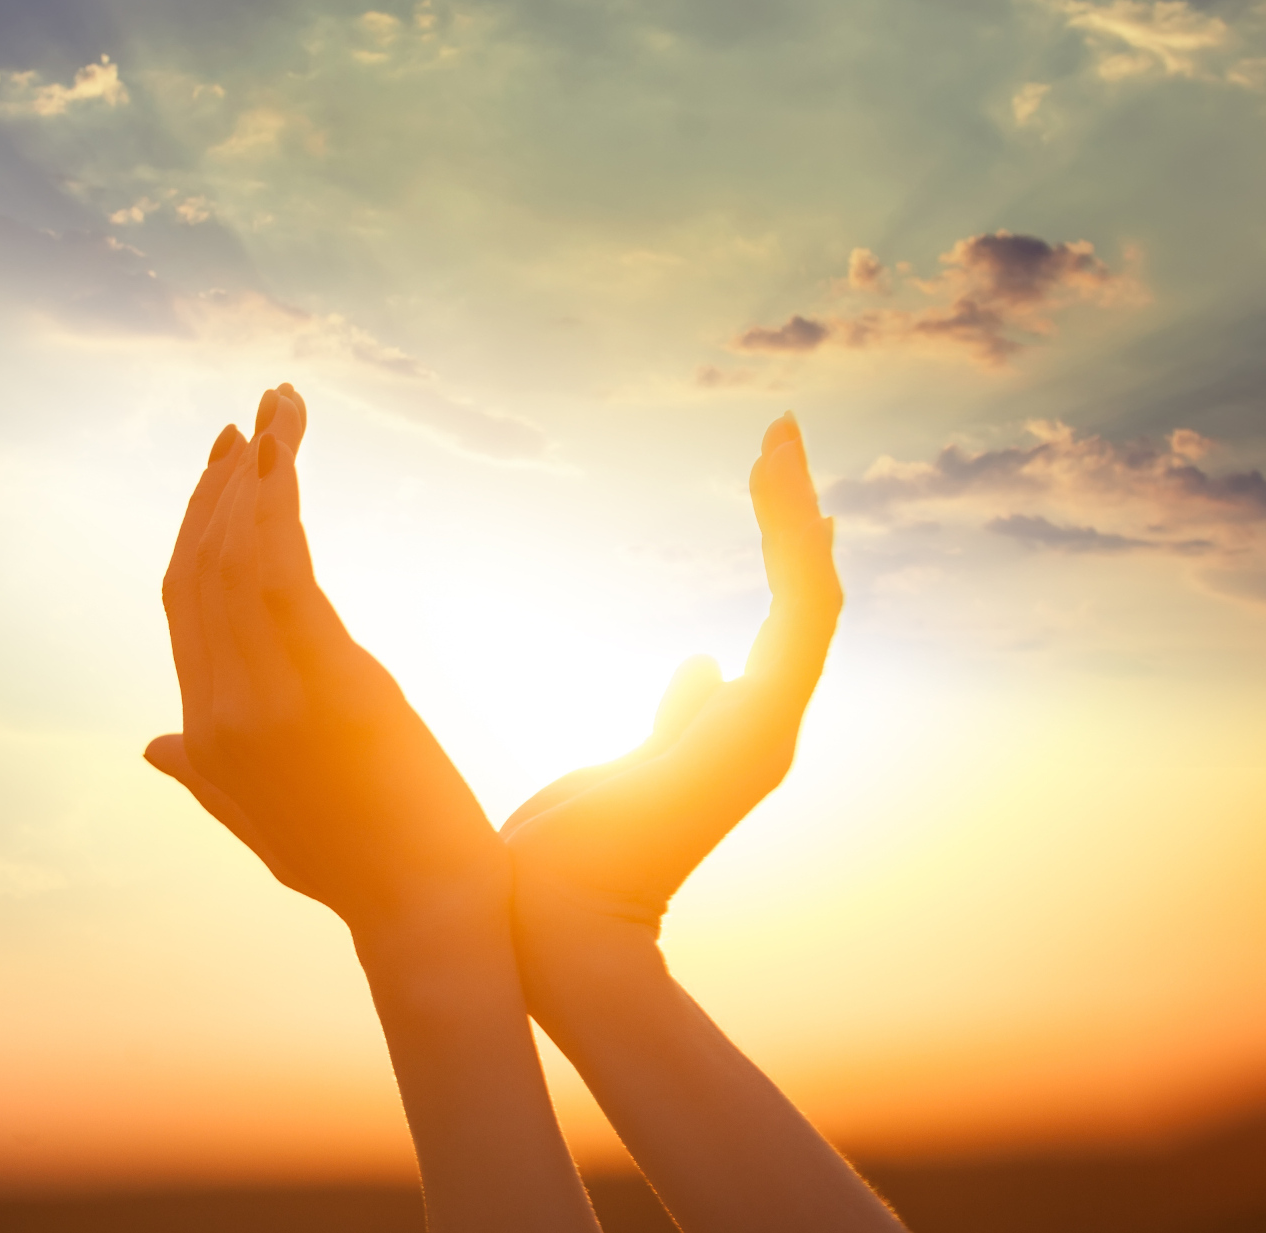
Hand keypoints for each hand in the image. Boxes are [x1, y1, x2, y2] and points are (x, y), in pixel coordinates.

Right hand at [144, 385, 508, 933]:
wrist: (424, 915)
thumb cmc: (357, 869)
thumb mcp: (259, 820)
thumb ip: (201, 775)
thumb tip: (151, 746)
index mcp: (202, 736)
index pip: (182, 604)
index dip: (194, 527)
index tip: (222, 466)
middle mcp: (217, 712)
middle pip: (199, 570)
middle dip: (219, 486)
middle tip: (248, 420)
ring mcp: (267, 701)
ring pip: (237, 560)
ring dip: (255, 475)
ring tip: (278, 409)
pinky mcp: (328, 686)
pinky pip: (284, 573)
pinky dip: (280, 507)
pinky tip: (288, 460)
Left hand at [502, 413, 841, 925]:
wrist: (556, 927)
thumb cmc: (572, 859)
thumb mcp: (625, 768)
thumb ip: (677, 718)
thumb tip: (703, 664)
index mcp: (736, 730)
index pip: (783, 622)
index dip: (784, 548)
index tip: (775, 485)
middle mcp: (765, 726)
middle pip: (802, 599)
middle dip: (792, 515)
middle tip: (781, 435)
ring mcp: (767, 731)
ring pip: (808, 600)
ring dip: (793, 515)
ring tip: (779, 441)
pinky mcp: (756, 731)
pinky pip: (797, 623)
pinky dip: (795, 556)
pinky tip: (789, 497)